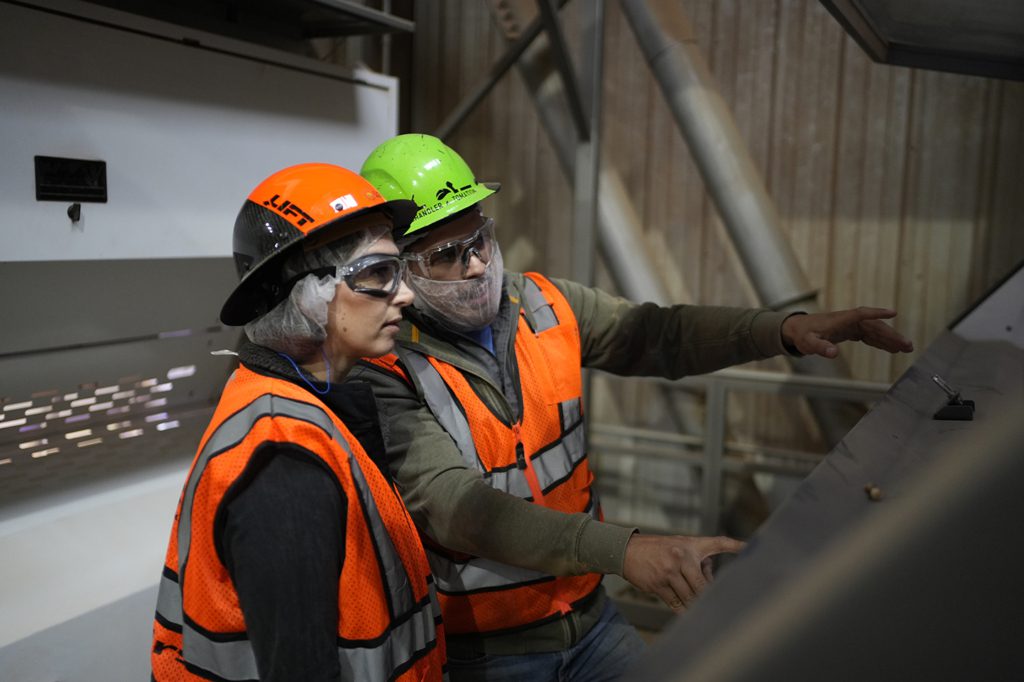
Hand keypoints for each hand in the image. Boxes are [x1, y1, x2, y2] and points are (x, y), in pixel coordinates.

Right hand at [621, 533, 744, 612]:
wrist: (627, 550)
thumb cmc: (657, 548)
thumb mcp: (678, 545)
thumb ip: (696, 559)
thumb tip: (710, 581)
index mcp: (690, 545)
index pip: (718, 543)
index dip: (735, 545)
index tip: (750, 547)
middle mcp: (681, 556)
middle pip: (703, 585)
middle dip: (707, 596)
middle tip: (716, 606)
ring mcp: (669, 571)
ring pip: (690, 597)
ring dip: (695, 605)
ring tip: (698, 608)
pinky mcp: (658, 584)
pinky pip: (676, 603)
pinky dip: (683, 610)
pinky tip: (687, 613)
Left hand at [781, 307, 913, 358]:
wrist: (796, 329)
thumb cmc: (802, 335)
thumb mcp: (808, 343)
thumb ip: (819, 348)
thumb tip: (833, 353)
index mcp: (840, 320)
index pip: (862, 314)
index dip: (877, 313)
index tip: (893, 313)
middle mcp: (849, 320)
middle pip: (874, 325)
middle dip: (892, 335)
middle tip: (907, 345)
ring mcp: (851, 325)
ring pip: (875, 331)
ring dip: (890, 339)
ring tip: (906, 348)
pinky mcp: (851, 330)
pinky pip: (870, 336)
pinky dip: (881, 342)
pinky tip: (892, 349)